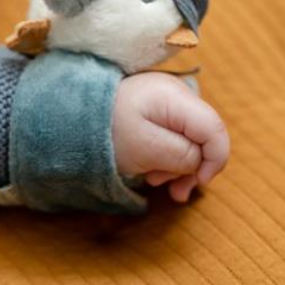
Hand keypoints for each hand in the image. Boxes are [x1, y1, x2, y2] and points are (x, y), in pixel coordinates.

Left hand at [112, 72, 229, 202]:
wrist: (68, 116)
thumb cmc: (106, 131)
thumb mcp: (146, 148)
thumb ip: (182, 155)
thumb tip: (200, 161)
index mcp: (175, 97)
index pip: (214, 128)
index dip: (215, 160)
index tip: (198, 183)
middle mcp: (177, 93)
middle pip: (205, 135)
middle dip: (194, 167)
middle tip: (173, 191)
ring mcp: (167, 100)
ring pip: (192, 138)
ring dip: (179, 165)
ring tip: (153, 179)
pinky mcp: (157, 109)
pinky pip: (176, 135)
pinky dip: (169, 155)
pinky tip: (152, 168)